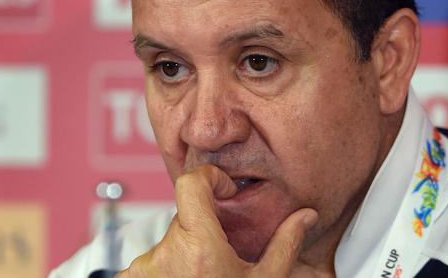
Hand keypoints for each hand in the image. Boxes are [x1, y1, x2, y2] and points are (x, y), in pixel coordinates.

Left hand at [117, 165, 318, 276]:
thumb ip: (284, 244)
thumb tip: (305, 216)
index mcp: (200, 247)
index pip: (191, 184)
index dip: (209, 178)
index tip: (224, 192)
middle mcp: (165, 254)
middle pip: (186, 219)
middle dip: (205, 231)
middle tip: (222, 260)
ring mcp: (142, 269)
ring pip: (169, 242)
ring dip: (185, 254)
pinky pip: (152, 262)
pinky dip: (168, 270)